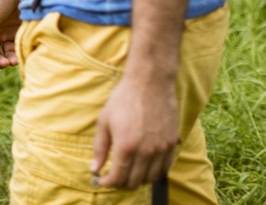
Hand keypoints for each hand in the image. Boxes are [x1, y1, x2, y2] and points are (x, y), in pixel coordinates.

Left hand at [92, 72, 178, 189]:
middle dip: (122, 183)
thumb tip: (94, 169)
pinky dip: (153, 172)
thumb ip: (100, 148)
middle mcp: (145, 151)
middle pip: (134, 181)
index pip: (118, 177)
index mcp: (126, 146)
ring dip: (138, 179)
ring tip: (129, 172)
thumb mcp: (104, 121)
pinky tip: (145, 166)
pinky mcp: (171, 144)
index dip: (108, 182)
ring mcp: (161, 149)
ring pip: (150, 177)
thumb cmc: (123, 99)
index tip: (103, 180)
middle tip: (114, 177)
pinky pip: (164, 168)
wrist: (150, 83)